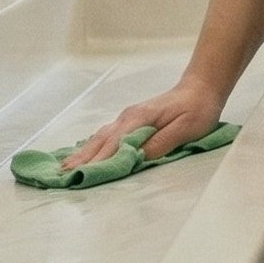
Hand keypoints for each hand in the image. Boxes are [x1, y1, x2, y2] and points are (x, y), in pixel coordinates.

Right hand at [58, 77, 226, 169]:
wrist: (200, 88)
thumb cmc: (197, 109)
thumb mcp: (185, 128)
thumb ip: (161, 142)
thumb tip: (138, 157)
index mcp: (140, 119)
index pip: (114, 143)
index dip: (98, 160)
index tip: (81, 174)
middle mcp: (128, 117)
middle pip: (101, 140)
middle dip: (82, 158)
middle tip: (63, 174)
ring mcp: (128, 118)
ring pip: (101, 137)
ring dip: (83, 152)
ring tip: (66, 166)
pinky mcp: (131, 121)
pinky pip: (107, 135)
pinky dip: (93, 145)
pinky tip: (85, 152)